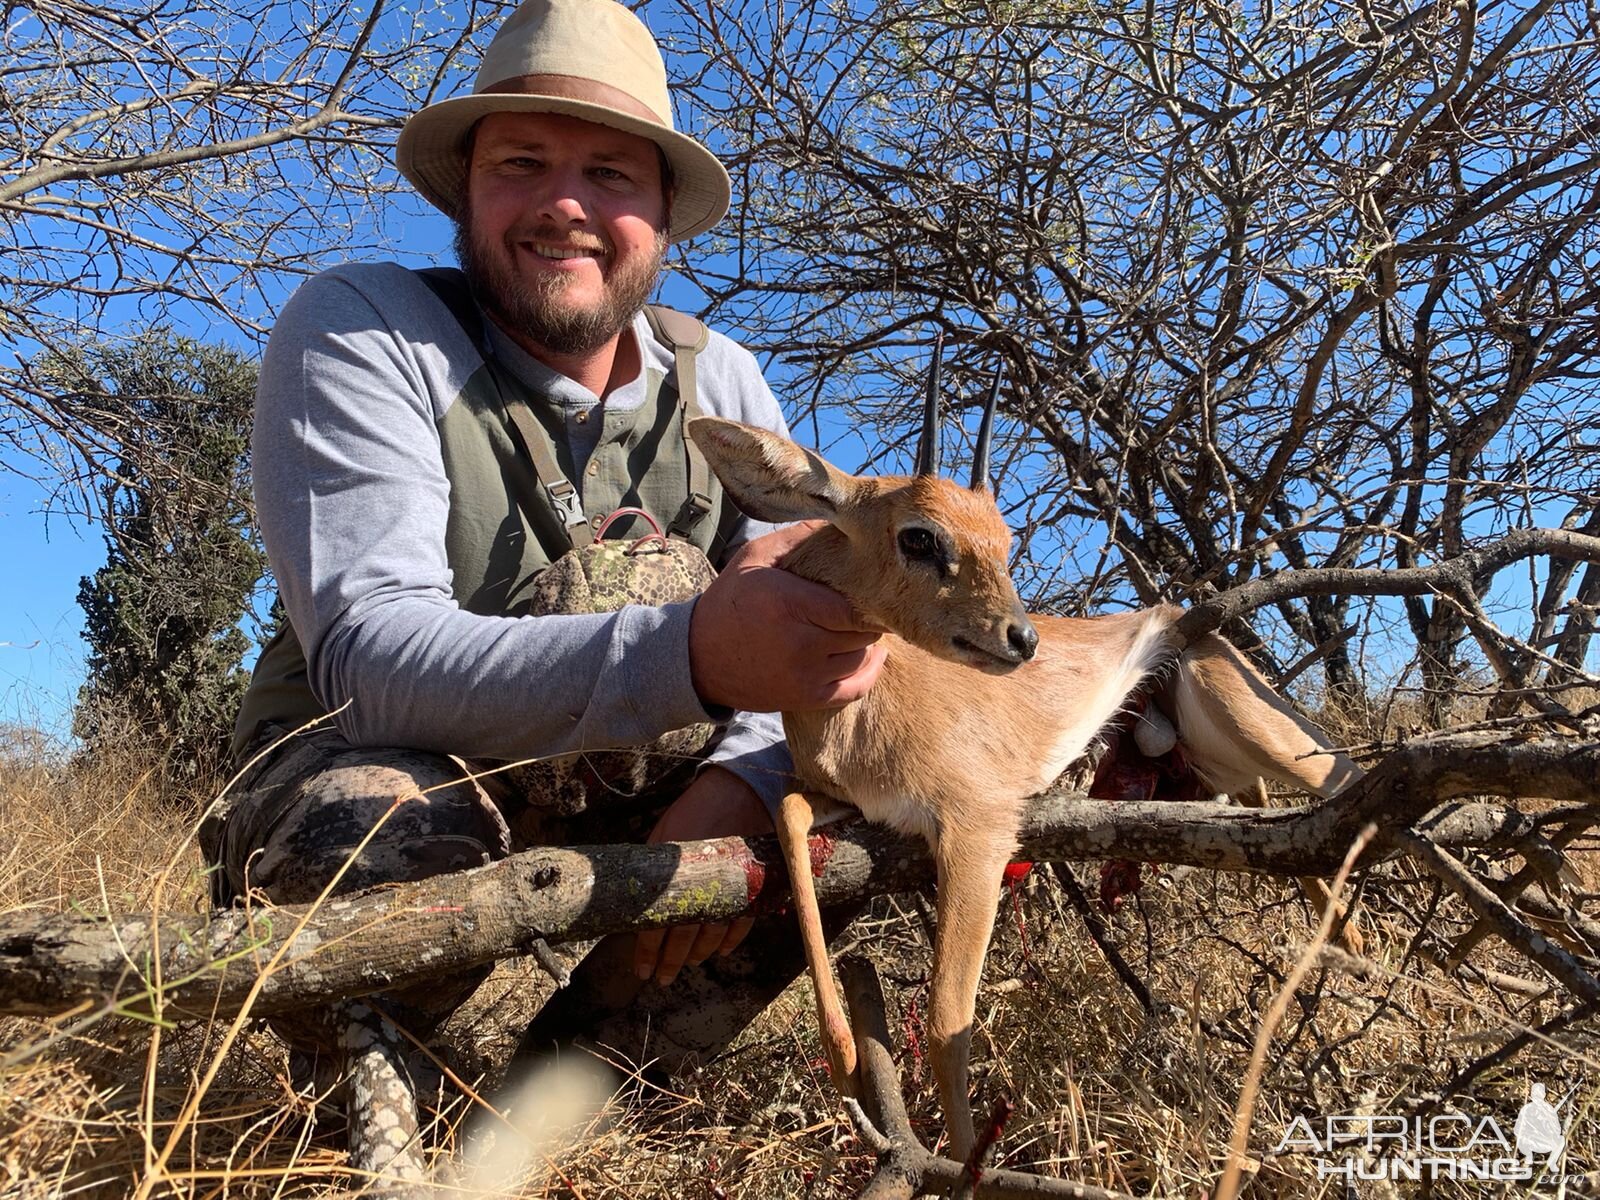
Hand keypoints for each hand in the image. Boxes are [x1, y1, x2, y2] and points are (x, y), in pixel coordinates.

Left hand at [634, 767, 773, 986]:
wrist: (739, 791)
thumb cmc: (694, 811)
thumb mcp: (663, 836)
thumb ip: (654, 868)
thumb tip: (638, 902)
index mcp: (674, 872)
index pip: (656, 922)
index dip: (647, 950)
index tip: (642, 970)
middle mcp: (702, 883)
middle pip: (684, 935)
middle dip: (671, 961)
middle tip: (662, 978)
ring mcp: (730, 885)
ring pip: (713, 934)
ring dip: (699, 954)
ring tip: (689, 963)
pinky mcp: (753, 885)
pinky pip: (742, 922)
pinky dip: (731, 940)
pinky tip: (719, 951)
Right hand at [690, 522, 885, 712]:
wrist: (698, 657)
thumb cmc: (730, 601)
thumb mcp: (754, 558)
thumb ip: (796, 537)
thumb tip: (838, 521)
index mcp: (789, 603)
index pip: (853, 606)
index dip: (869, 597)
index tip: (871, 586)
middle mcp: (801, 642)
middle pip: (862, 632)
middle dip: (868, 617)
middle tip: (870, 604)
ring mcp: (805, 675)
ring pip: (862, 658)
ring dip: (866, 642)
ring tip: (862, 626)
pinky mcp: (806, 698)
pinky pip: (855, 689)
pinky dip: (868, 672)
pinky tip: (871, 656)